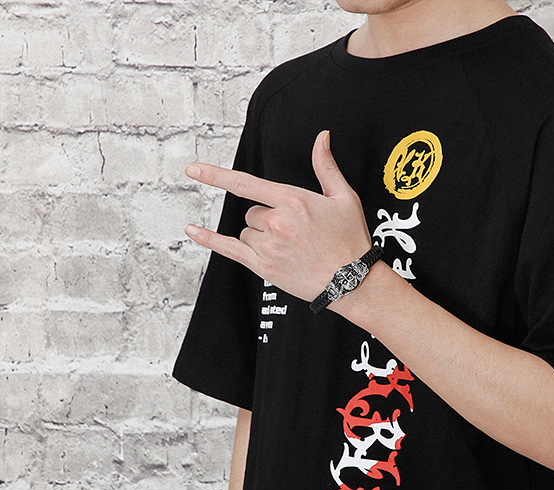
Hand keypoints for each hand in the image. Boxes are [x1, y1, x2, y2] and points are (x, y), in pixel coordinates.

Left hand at [184, 130, 372, 302]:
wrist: (352, 281)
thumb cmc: (350, 240)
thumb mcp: (344, 198)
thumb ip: (326, 166)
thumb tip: (322, 138)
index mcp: (293, 200)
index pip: (246, 184)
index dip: (216, 175)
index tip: (194, 169)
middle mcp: (277, 222)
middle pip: (253, 212)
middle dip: (268, 219)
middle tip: (296, 233)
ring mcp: (268, 246)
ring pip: (247, 232)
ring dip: (261, 236)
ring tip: (291, 248)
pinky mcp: (263, 266)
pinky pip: (228, 249)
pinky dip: (210, 240)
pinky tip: (192, 231)